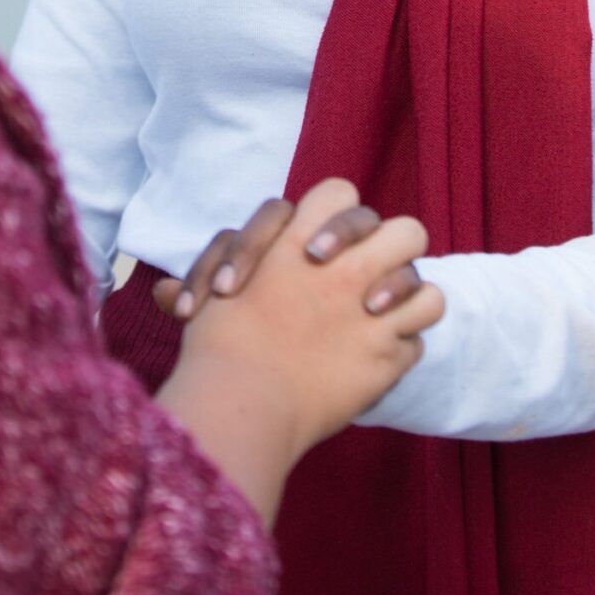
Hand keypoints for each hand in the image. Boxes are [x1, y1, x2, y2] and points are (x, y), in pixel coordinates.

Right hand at [154, 179, 443, 524]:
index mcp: (303, 239)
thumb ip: (206, 283)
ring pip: (422, 281)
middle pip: (404, 229)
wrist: (242, 401)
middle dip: (393, 247)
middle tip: (366, 277)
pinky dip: (406, 340)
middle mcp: (346, 267)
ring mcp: (372, 307)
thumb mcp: (208, 301)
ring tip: (380, 314)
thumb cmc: (216, 348)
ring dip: (407, 294)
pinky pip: (420, 333)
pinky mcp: (386, 352)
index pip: (340, 194)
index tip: (318, 251)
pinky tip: (382, 350)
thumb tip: (171, 295)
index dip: (335, 217)